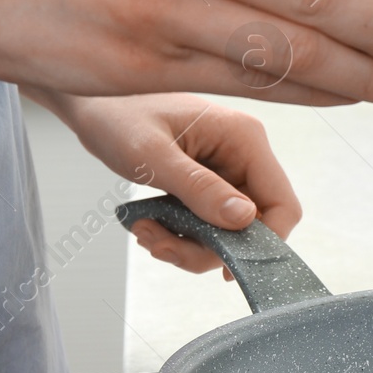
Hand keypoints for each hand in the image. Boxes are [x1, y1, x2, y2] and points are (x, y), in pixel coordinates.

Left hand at [37, 90, 300, 272]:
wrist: (90, 103)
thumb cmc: (116, 115)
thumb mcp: (152, 156)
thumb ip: (198, 188)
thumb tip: (244, 221)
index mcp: (245, 139)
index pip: (282, 205)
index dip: (263, 243)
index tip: (224, 269)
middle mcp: (244, 155)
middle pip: (252, 226)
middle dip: (207, 247)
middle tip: (158, 246)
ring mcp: (226, 169)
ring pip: (227, 231)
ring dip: (187, 244)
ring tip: (145, 233)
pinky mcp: (207, 181)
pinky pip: (207, 223)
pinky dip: (180, 234)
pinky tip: (148, 226)